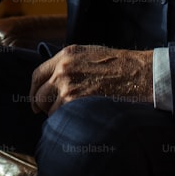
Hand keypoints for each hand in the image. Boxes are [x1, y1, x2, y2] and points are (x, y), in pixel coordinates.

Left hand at [29, 44, 152, 114]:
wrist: (139, 74)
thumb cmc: (120, 65)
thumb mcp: (89, 53)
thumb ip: (68, 63)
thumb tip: (54, 80)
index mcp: (65, 56)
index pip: (37, 75)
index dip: (34, 91)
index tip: (36, 101)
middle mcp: (63, 70)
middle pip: (39, 95)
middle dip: (44, 106)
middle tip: (52, 113)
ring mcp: (68, 88)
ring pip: (51, 110)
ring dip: (59, 115)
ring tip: (76, 114)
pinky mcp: (77, 103)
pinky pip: (62, 118)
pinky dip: (68, 122)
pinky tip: (80, 119)